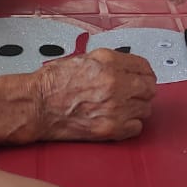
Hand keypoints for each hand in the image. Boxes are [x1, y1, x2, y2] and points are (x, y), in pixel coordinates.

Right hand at [33, 48, 155, 141]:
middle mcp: (115, 83)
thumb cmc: (53, 82)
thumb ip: (111, 62)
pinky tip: (119, 119)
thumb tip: (129, 68)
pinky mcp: (110, 128)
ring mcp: (114, 107)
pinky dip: (130, 124)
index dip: (144, 72)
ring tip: (122, 106)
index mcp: (109, 62)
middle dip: (143, 90)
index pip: (145, 67)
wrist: (37, 104)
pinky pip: (136, 127)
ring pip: (146, 108)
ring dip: (137, 107)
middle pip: (150, 88)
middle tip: (134, 93)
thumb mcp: (85, 58)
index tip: (142, 77)